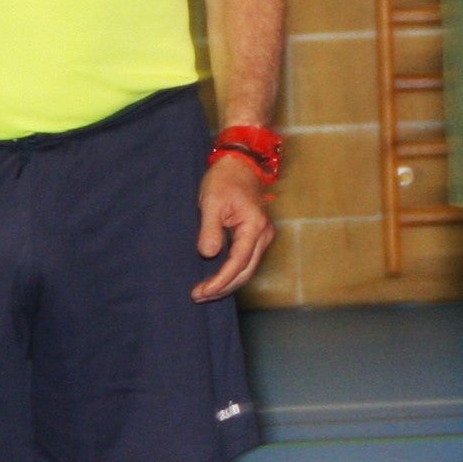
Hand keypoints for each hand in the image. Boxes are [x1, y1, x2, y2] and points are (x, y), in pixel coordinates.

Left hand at [191, 150, 274, 300]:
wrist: (239, 165)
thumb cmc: (224, 180)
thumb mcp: (211, 201)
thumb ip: (210, 229)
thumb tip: (209, 254)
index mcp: (254, 226)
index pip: (238, 262)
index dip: (221, 280)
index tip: (203, 291)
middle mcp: (264, 235)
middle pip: (246, 271)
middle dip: (223, 287)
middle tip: (199, 296)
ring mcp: (263, 236)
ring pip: (248, 269)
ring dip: (228, 283)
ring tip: (205, 293)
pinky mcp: (257, 237)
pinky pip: (246, 261)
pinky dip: (232, 273)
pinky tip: (217, 280)